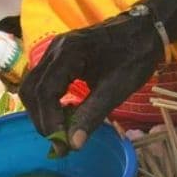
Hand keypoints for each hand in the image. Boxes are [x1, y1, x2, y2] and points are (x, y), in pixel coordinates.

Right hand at [19, 12, 162, 149]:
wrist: (144, 31)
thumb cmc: (133, 57)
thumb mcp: (115, 89)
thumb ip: (91, 115)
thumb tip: (72, 144)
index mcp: (68, 53)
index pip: (44, 91)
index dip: (49, 120)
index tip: (62, 145)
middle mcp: (54, 49)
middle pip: (32, 89)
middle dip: (42, 119)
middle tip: (60, 142)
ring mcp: (54, 52)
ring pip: (33, 86)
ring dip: (42, 111)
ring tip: (61, 131)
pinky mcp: (59, 57)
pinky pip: (43, 81)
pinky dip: (48, 101)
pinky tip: (64, 113)